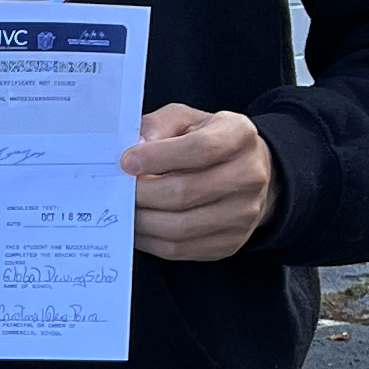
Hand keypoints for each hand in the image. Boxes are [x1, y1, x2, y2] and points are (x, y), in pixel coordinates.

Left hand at [123, 105, 274, 262]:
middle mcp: (249, 175)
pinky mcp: (229, 242)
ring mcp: (243, 213)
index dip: (158, 157)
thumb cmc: (207, 141)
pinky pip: (179, 249)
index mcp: (239, 135)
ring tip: (126, 208)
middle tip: (120, 190)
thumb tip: (136, 148)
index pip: (199, 149)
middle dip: (142, 193)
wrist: (245, 174)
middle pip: (185, 192)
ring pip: (180, 226)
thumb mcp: (186, 119)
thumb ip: (159, 125)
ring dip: (143, 220)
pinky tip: (138, 226)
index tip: (127, 162)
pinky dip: (150, 240)